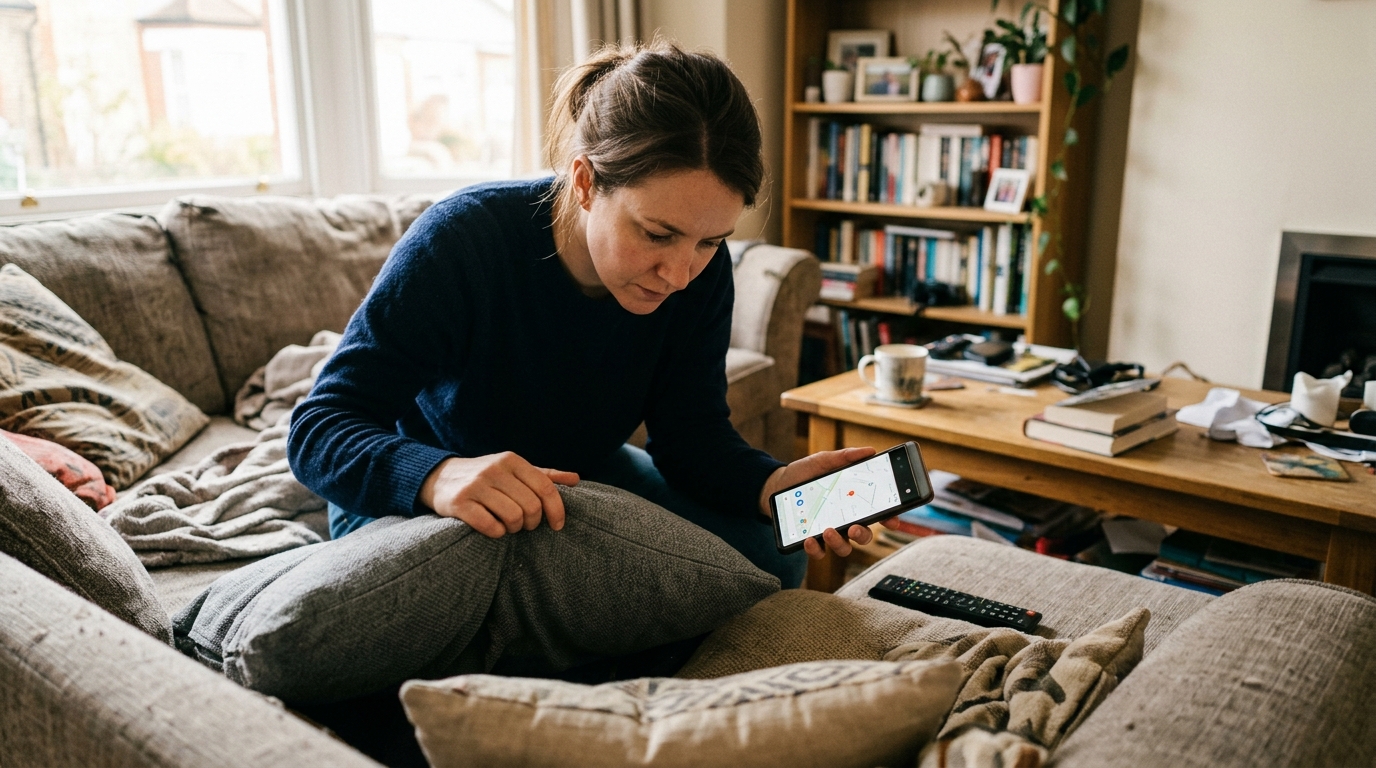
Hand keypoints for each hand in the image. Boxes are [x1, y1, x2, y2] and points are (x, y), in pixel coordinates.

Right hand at [418, 452, 579, 537]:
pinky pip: (490, 526)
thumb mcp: (514, 470)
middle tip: (526, 525)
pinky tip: (494, 529)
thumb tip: (575, 479)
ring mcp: (476, 486)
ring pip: (513, 517)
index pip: (545, 488)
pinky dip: (497, 533)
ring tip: (509, 526)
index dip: (556, 510)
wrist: (440, 478)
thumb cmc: (486, 477)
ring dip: (515, 529)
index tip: (557, 525)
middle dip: (533, 523)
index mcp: (512, 460)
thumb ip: (544, 475)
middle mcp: (494, 470)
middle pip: (531, 506)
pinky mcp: (460, 503)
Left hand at [759, 446, 902, 559]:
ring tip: (828, 530)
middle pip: (863, 535)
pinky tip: (809, 539)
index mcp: (853, 502)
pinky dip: (815, 549)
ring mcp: (828, 531)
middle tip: (855, 528)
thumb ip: (845, 457)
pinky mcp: (810, 539)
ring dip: (839, 543)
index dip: (889, 519)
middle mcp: (844, 520)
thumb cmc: (805, 472)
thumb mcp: (824, 461)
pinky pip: (818, 551)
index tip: (892, 521)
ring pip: (844, 547)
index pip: (877, 514)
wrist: (777, 483)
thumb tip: (869, 451)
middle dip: (863, 535)